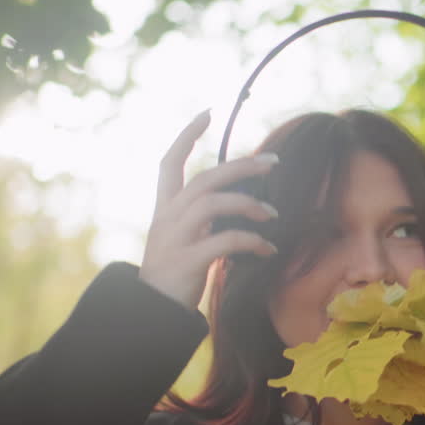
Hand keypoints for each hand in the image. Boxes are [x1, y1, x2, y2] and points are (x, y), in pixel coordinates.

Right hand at [139, 110, 279, 309]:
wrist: (151, 311)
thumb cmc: (173, 275)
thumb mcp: (182, 240)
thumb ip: (203, 221)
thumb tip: (238, 205)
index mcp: (165, 209)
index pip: (170, 162)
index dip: (187, 136)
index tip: (207, 113)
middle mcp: (167, 218)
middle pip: (205, 179)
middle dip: (241, 166)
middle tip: (273, 161)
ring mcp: (175, 238)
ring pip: (213, 204)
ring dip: (249, 205)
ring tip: (273, 214)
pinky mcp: (187, 261)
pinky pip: (224, 241)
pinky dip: (251, 242)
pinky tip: (267, 249)